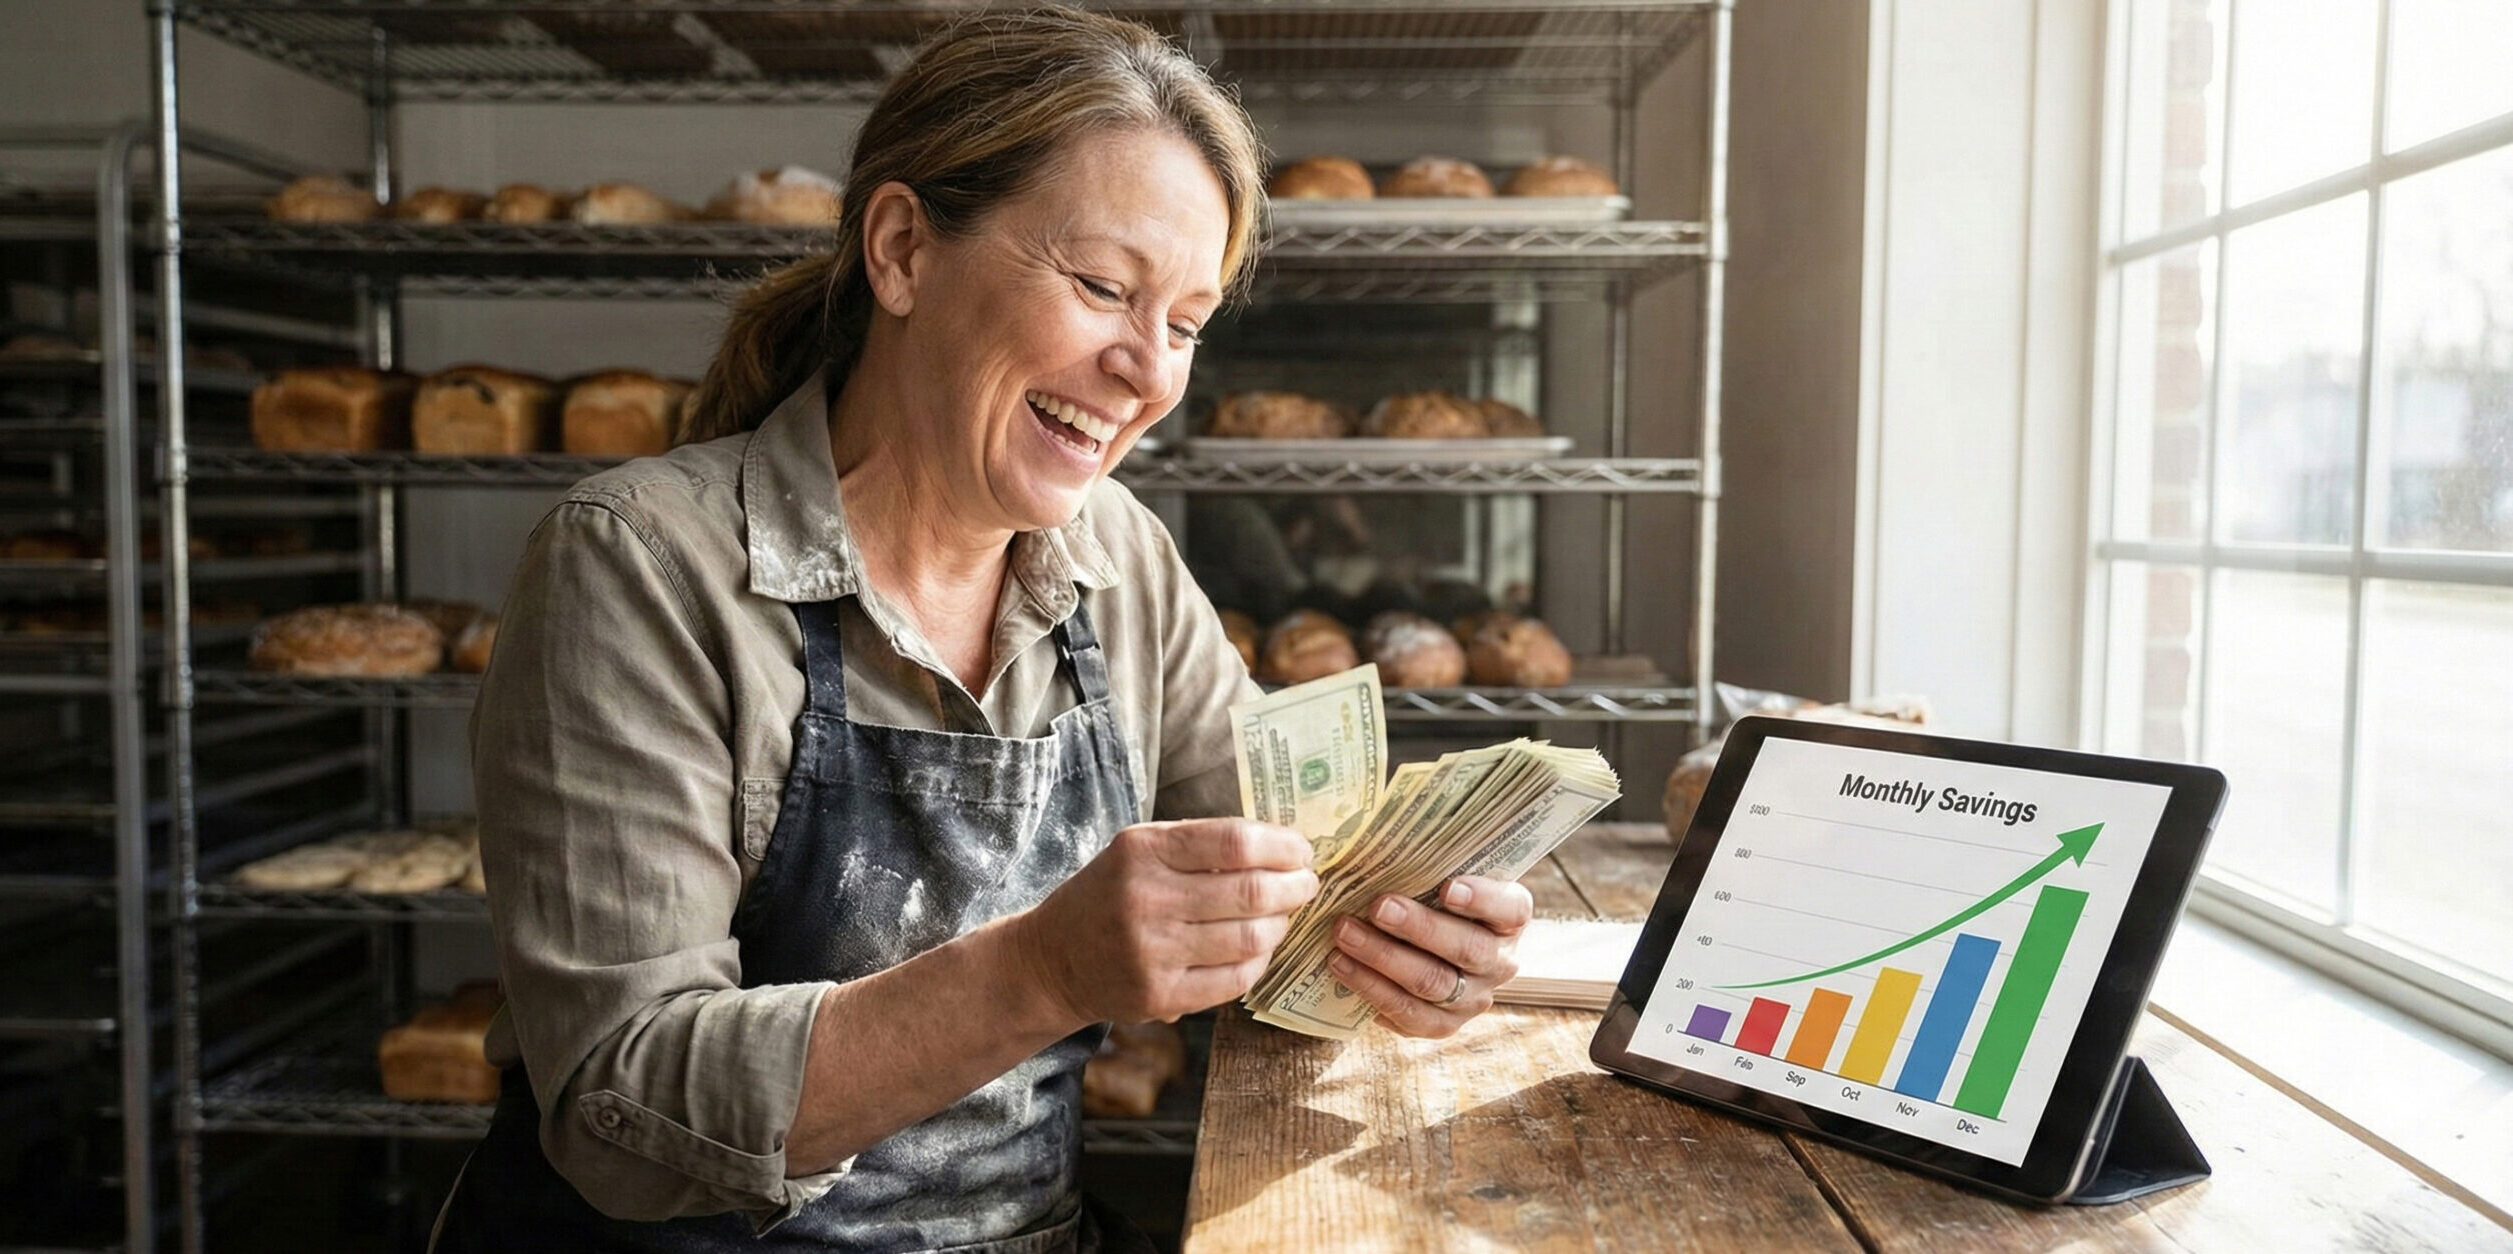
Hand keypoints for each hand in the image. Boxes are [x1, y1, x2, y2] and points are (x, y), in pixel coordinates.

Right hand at [1017, 818, 1317, 1026]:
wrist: (1052, 959)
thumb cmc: (1109, 894)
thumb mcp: (1140, 850)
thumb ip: (1201, 844)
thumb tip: (1281, 846)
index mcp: (1143, 850)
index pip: (1234, 842)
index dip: (1282, 846)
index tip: (1302, 850)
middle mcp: (1145, 899)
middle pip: (1250, 892)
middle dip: (1295, 887)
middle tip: (1308, 883)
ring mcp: (1152, 952)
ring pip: (1250, 938)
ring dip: (1281, 925)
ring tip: (1284, 915)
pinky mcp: (1160, 996)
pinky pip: (1235, 979)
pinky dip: (1260, 960)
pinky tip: (1260, 947)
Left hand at [1326, 876, 1532, 1038]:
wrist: (1434, 952)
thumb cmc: (1434, 901)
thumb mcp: (1444, 879)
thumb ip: (1430, 867)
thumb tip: (1382, 847)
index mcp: (1511, 919)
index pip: (1510, 908)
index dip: (1482, 899)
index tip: (1449, 886)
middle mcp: (1501, 962)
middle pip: (1467, 949)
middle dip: (1419, 928)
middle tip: (1378, 907)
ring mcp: (1475, 998)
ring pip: (1433, 983)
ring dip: (1383, 958)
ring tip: (1345, 935)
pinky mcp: (1445, 1025)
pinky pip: (1410, 1015)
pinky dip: (1373, 991)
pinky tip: (1343, 968)